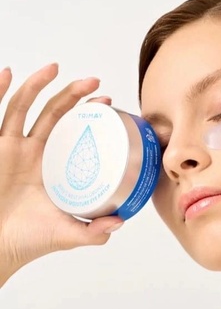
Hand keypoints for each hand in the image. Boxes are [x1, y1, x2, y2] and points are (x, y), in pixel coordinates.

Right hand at [0, 63, 123, 286]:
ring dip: (39, 86)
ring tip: (56, 69)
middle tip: (96, 83)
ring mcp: (13, 148)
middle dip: (74, 95)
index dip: (88, 116)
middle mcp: (35, 153)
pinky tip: (9, 73)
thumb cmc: (29, 240)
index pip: (73, 132)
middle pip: (55, 114)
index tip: (107, 103)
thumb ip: (95, 230)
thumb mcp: (70, 233)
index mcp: (56, 167)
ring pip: (25, 108)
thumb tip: (121, 221)